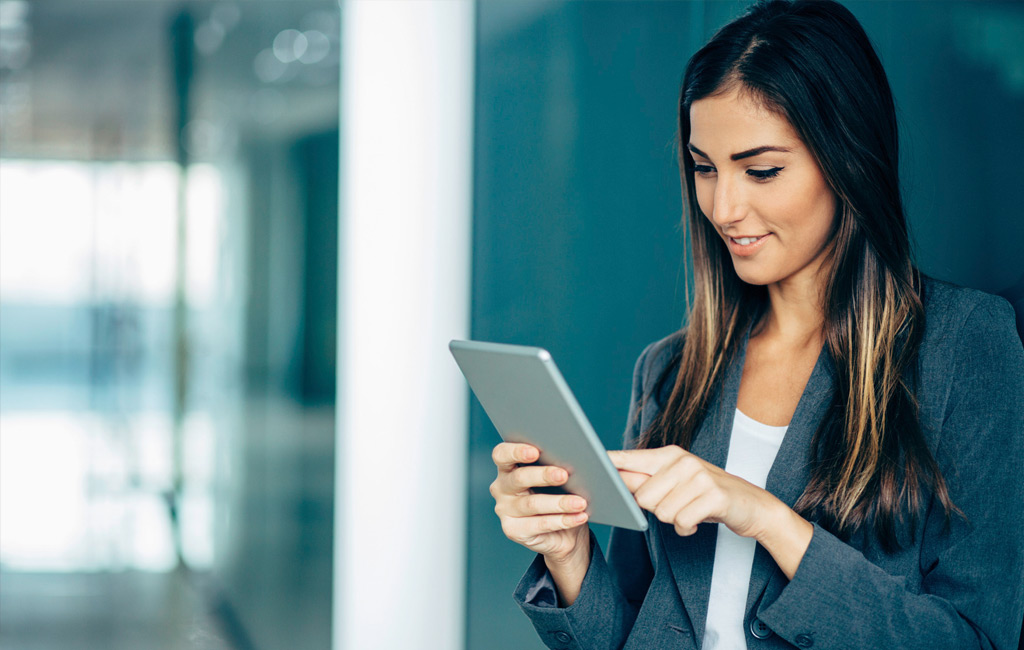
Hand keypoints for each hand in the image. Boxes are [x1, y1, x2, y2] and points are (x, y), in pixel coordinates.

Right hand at [489, 442, 589, 563]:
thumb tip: (578, 459)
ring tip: (580, 502)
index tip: (535, 451)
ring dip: (560, 503)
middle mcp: (502, 487)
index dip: (516, 451)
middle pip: (519, 478)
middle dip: (543, 475)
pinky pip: (541, 525)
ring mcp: (505, 510)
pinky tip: (579, 516)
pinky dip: (563, 520)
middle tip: (564, 475)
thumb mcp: (557, 477)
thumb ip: (558, 464)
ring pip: (533, 504)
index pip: (502, 454)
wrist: (563, 533)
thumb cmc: (558, 495)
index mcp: (508, 467)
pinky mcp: (513, 530)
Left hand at [608, 445, 770, 539]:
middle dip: (656, 510)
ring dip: (674, 520)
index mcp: (669, 455)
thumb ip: (646, 481)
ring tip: (690, 511)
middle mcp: (682, 461)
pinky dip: (687, 529)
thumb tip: (613, 481)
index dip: (607, 463)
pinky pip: (681, 521)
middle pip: (642, 496)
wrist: (753, 506)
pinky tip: (698, 521)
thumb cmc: (707, 496)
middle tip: (676, 506)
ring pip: (661, 511)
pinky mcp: (713, 495)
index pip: (629, 458)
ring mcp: (699, 476)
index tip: (586, 461)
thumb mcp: (677, 483)